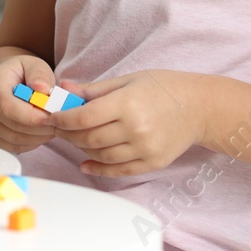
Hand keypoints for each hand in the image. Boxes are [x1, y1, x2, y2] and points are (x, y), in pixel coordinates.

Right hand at [0, 53, 58, 155]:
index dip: (32, 116)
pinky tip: (40, 133)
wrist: (6, 79)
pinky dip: (31, 143)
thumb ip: (39, 74)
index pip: (8, 106)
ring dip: (38, 137)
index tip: (52, 117)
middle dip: (41, 127)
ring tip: (52, 126)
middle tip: (59, 122)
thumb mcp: (33, 64)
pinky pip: (13, 147)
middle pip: (14, 125)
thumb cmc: (21, 72)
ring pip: (15, 139)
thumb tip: (42, 89)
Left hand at [52, 69, 209, 176]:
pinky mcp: (153, 163)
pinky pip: (119, 171)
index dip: (62, 119)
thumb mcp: (128, 80)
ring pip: (101, 156)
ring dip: (82, 149)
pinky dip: (99, 169)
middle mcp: (135, 129)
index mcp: (127, 103)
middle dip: (68, 134)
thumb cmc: (162, 88)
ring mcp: (145, 149)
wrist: (199, 107)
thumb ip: (94, 89)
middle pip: (89, 138)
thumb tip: (63, 88)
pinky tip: (85, 164)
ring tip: (74, 139)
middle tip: (58, 128)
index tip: (52, 117)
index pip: (84, 117)